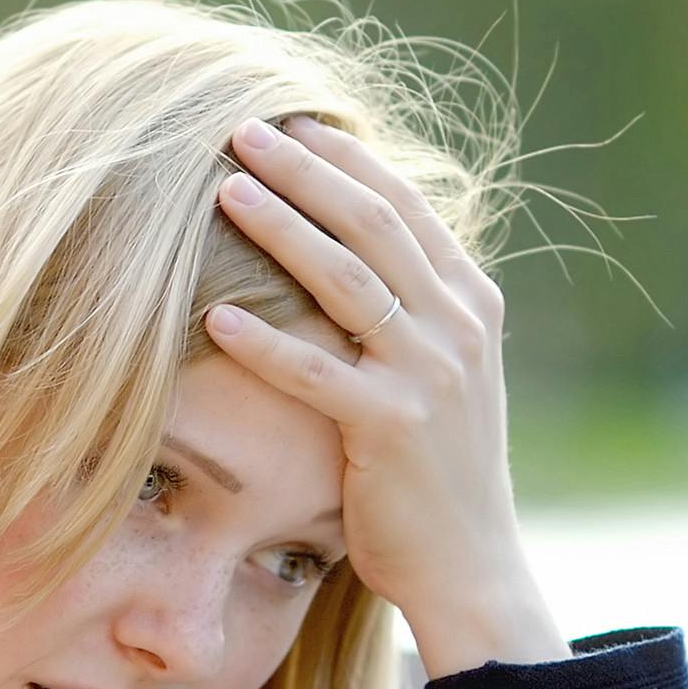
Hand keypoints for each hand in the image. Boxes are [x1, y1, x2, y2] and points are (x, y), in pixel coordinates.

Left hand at [210, 115, 567, 677]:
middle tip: (242, 128)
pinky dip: (265, 341)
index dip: (345, 159)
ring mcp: (430, 376)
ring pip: (346, 280)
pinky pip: (317, 372)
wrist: (472, 566)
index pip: (404, 206)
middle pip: (372, 224)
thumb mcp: (442, 375)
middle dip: (304, 170)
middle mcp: (457, 328)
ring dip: (282, 228)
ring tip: (225, 189)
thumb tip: (356, 252)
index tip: (291, 122)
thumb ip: (412, 311)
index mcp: (470, 304)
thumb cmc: (438, 472)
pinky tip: (215, 315)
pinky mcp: (392, 429)